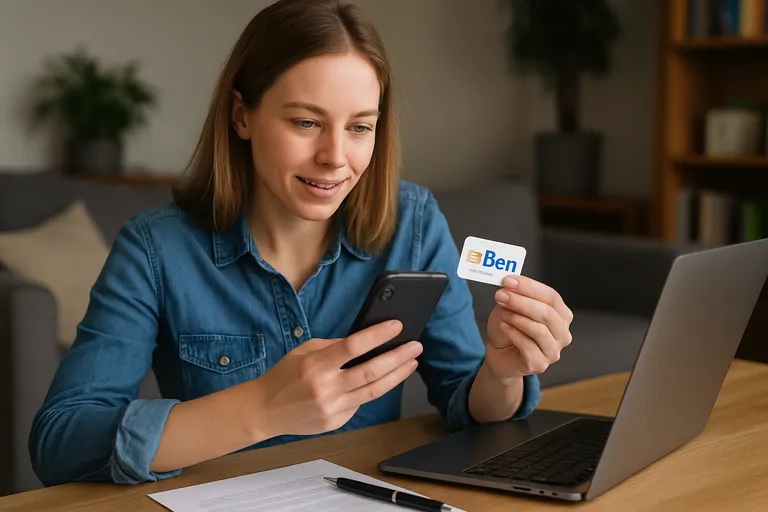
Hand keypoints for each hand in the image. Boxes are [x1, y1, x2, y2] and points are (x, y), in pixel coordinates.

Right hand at [251, 320, 421, 437]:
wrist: (265, 410)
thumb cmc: (284, 375)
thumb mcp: (304, 350)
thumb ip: (333, 345)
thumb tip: (364, 340)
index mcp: (315, 364)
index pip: (353, 346)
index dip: (378, 335)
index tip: (397, 326)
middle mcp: (325, 387)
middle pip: (371, 371)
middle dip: (398, 357)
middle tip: (415, 346)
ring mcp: (332, 408)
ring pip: (374, 391)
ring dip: (397, 375)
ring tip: (411, 362)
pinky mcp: (336, 421)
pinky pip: (361, 403)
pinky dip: (374, 389)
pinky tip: (385, 379)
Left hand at [485, 275, 572, 381]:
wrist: (500, 354)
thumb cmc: (510, 328)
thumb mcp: (511, 307)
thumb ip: (514, 295)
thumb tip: (510, 284)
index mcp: (561, 315)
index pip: (552, 297)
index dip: (530, 287)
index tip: (509, 281)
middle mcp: (562, 333)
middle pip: (547, 314)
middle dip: (522, 302)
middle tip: (501, 295)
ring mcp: (553, 351)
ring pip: (539, 330)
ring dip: (518, 318)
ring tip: (503, 313)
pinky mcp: (539, 364)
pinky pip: (528, 347)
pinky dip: (514, 334)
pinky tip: (504, 327)